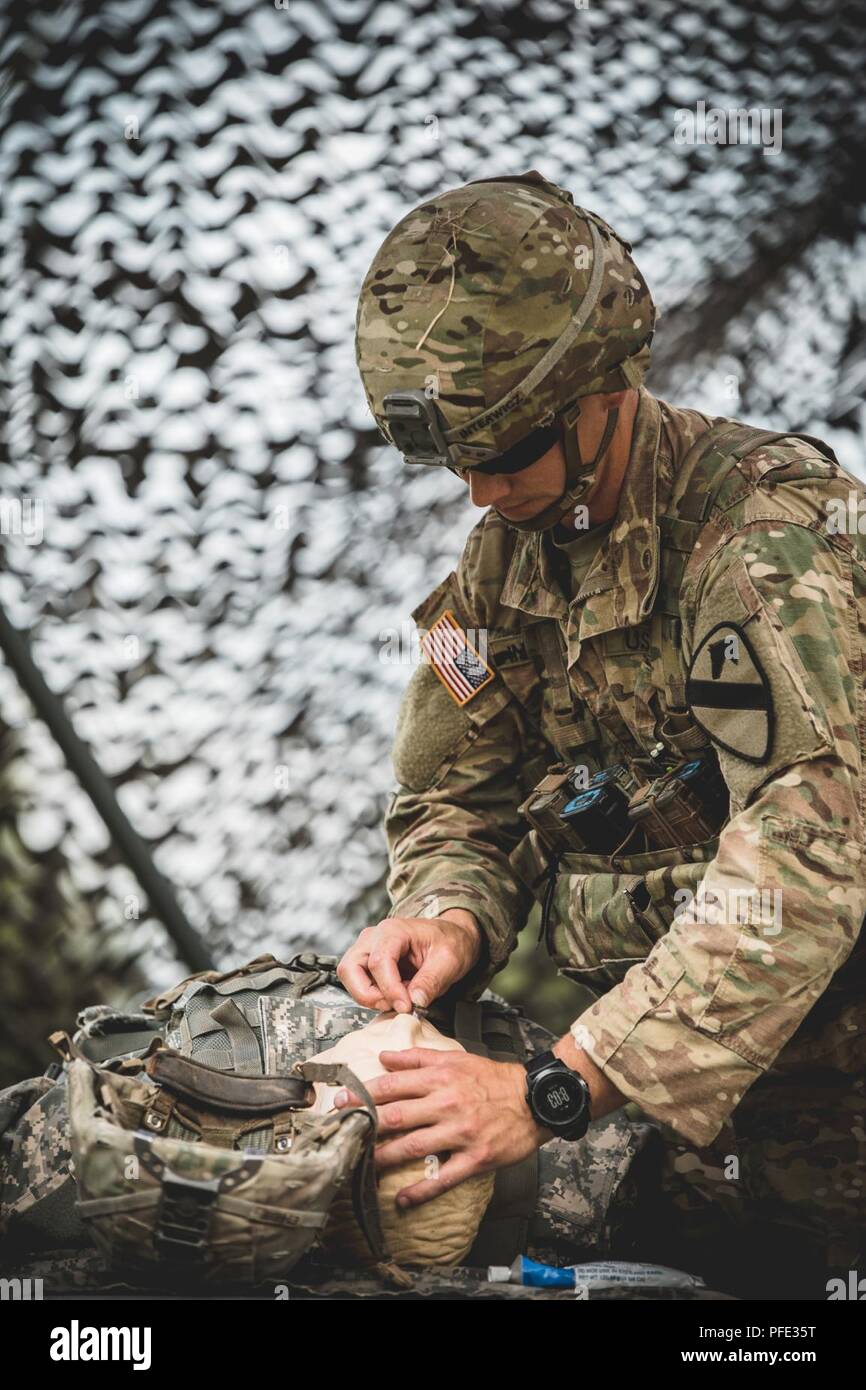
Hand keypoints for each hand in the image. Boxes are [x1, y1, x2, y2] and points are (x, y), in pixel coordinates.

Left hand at [334, 1048, 550, 1206]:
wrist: (534, 1099)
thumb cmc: (493, 1079)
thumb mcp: (456, 1059)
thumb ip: (417, 1057)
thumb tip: (384, 1056)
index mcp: (440, 1078)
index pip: (392, 1085)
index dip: (363, 1094)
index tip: (341, 1101)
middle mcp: (446, 1104)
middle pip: (395, 1116)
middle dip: (364, 1125)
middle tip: (341, 1132)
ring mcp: (460, 1133)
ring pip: (413, 1147)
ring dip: (383, 1158)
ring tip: (361, 1166)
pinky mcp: (475, 1158)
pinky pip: (443, 1178)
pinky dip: (420, 1191)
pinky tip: (402, 1199)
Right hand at [336, 909, 480, 1012]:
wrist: (451, 937)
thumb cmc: (449, 942)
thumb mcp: (449, 960)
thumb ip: (431, 981)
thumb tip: (414, 1002)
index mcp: (394, 931)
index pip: (378, 962)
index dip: (390, 989)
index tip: (407, 1007)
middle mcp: (374, 937)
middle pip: (350, 968)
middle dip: (368, 994)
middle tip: (395, 1006)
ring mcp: (367, 948)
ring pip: (348, 975)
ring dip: (368, 996)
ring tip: (397, 999)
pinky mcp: (367, 962)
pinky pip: (357, 982)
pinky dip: (373, 995)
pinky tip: (396, 995)